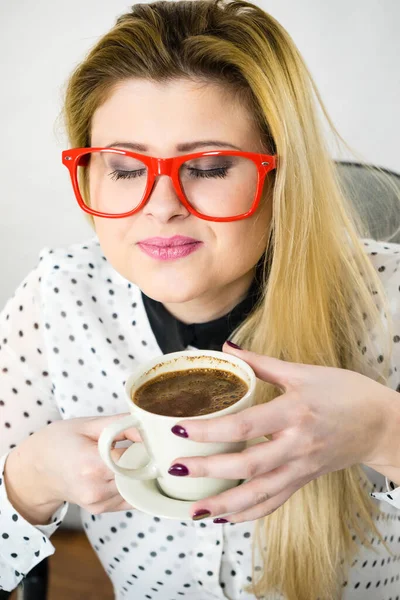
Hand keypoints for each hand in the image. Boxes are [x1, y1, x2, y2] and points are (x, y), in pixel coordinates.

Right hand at [5, 414, 141, 522]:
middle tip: (142, 444)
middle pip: (138, 473)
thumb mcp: (87, 425)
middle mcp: (96, 488)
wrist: (35, 470)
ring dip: (139, 471)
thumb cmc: (59, 441)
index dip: (147, 446)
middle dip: (146, 458)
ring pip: (136, 486)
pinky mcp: (101, 509)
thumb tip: (150, 431)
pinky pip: (129, 496)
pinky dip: (132, 482)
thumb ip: (121, 425)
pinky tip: (123, 470)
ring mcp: (98, 502)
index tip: (150, 437)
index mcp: (92, 464)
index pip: (135, 458)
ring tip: (128, 454)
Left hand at [169, 342, 393, 522]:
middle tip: (176, 469)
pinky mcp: (305, 479)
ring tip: (194, 510)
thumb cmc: (344, 391)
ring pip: (260, 493)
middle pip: (248, 464)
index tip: (180, 429)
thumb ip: (261, 362)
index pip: (245, 424)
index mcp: (294, 412)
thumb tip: (227, 348)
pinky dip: (250, 513)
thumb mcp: (303, 372)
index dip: (210, 430)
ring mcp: (301, 467)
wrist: (381, 422)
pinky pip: (276, 502)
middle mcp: (297, 444)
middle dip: (209, 470)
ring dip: (225, 504)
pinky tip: (226, 517)